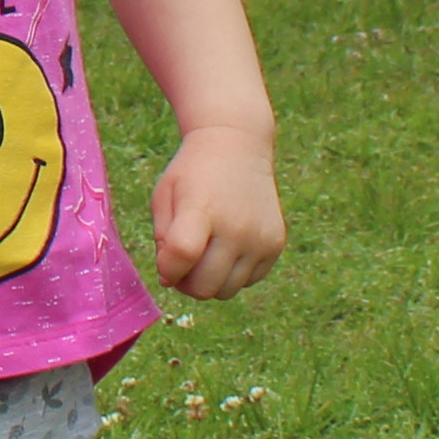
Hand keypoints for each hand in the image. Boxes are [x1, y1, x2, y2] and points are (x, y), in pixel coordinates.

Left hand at [149, 122, 284, 298]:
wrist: (237, 146)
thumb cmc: (193, 174)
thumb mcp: (165, 195)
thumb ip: (163, 239)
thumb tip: (170, 280)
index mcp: (203, 209)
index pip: (182, 256)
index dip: (167, 269)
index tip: (165, 260)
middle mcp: (236, 227)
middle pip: (204, 287)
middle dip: (186, 282)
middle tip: (182, 264)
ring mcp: (260, 238)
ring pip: (226, 291)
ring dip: (209, 280)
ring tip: (204, 254)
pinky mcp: (275, 245)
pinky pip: (247, 281)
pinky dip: (233, 273)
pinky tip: (227, 247)